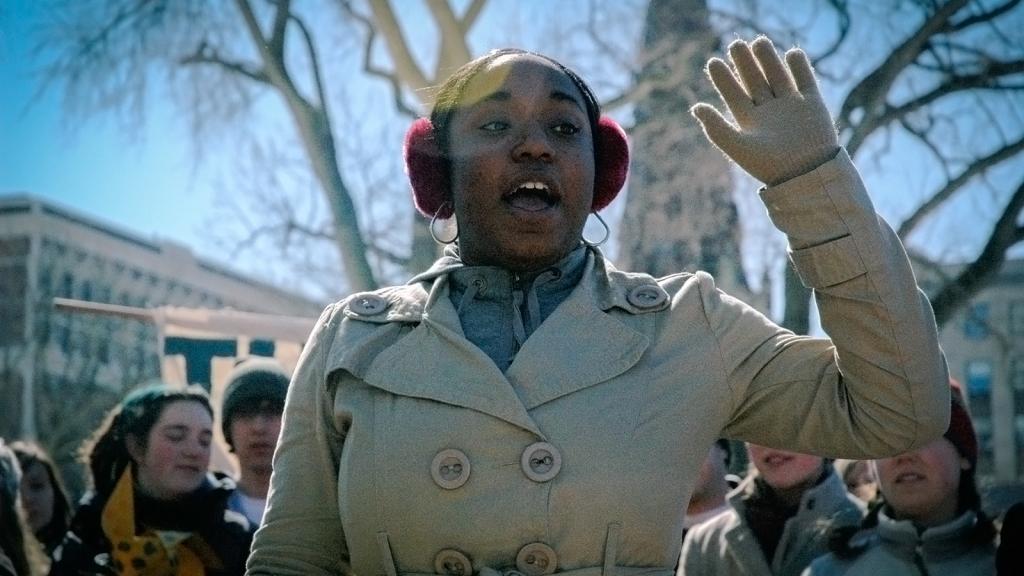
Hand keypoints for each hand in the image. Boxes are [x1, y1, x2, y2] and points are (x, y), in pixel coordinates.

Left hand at [691, 37, 839, 185]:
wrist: (805, 174)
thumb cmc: (768, 165)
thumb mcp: (738, 146)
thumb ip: (716, 127)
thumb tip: (695, 107)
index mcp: (748, 121)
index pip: (732, 93)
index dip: (723, 78)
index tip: (713, 62)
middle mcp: (768, 111)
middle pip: (753, 80)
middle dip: (744, 62)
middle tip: (735, 44)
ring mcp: (790, 105)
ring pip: (776, 75)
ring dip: (768, 58)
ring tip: (758, 41)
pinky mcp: (812, 103)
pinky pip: (804, 79)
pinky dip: (799, 66)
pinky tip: (791, 53)